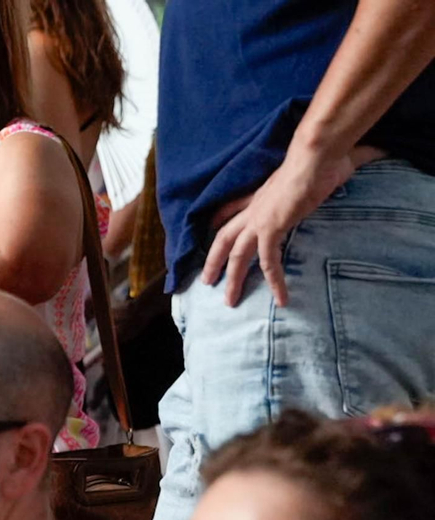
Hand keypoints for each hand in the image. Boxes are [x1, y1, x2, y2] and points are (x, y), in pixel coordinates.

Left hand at [200, 144, 361, 306]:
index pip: (233, 208)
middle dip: (213, 259)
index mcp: (262, 194)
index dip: (221, 219)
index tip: (210, 229)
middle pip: (224, 237)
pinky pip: (268, 262)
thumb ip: (344, 164)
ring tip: (230, 301)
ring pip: (237, 255)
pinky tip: (282, 298)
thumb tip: (377, 153)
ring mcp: (260, 219)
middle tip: (207, 280)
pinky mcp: (271, 229)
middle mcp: (255, 208)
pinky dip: (274, 281)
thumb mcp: (328, 164)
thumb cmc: (324, 156)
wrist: (316, 154)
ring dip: (233, 279)